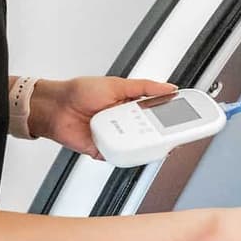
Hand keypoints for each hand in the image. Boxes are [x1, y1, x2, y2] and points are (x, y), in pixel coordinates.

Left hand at [28, 76, 176, 156]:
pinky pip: (120, 156)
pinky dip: (125, 154)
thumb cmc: (79, 92)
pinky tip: (128, 146)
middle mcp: (124, 123)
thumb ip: (144, 87)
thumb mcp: (117, 84)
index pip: (157, 114)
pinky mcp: (104, 151)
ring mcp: (115, 138)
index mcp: (131, 106)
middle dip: (162, 134)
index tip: (186, 118)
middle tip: (171, 131)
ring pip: (138, 147)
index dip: (172, 118)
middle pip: (151, 133)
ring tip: (145, 135)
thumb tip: (169, 88)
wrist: (55, 107)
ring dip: (143, 143)